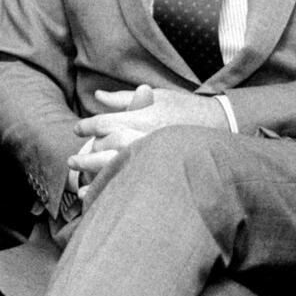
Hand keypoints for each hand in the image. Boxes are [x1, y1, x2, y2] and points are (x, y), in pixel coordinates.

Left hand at [68, 85, 226, 198]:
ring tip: (80, 189)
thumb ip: (126, 99)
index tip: (77, 130)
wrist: (223, 126)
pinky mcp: (164, 175)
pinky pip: (133, 186)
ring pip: (117, 170)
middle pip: (108, 148)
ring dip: (96, 179)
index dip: (88, 127)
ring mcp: (156, 158)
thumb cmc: (187, 109)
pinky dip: (114, 192)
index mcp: (145, 119)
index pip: (107, 124)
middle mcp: (148, 138)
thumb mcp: (158, 97)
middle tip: (71, 162)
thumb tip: (98, 96)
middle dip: (87, 157)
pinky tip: (101, 199)